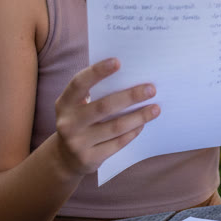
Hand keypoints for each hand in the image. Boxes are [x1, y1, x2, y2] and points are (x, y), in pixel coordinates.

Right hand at [53, 58, 158, 178]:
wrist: (65, 157)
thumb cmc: (80, 121)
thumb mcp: (78, 106)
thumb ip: (96, 93)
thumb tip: (131, 77)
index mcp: (64, 103)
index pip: (79, 83)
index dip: (97, 71)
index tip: (118, 61)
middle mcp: (68, 123)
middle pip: (104, 107)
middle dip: (130, 96)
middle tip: (151, 89)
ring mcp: (77, 143)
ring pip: (115, 127)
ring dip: (139, 116)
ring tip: (155, 108)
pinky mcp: (89, 159)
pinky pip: (117, 143)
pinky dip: (132, 132)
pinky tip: (142, 124)